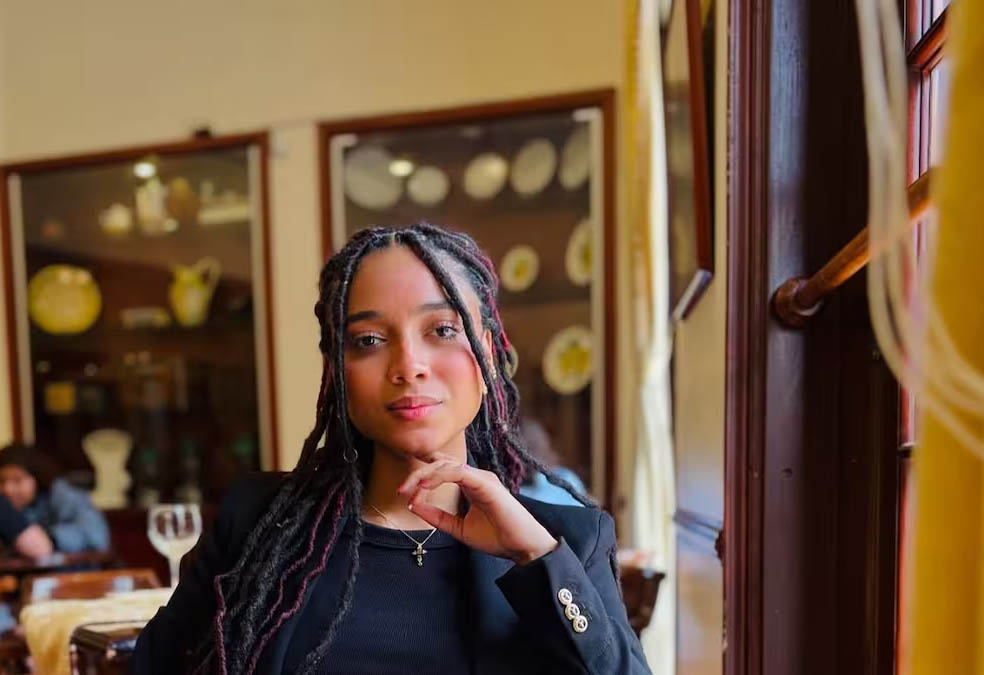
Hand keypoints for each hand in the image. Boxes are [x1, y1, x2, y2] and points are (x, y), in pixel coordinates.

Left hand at [398, 457, 557, 564]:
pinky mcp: (486, 483)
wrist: (523, 548)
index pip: (441, 469)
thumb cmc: (497, 537)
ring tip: (410, 488)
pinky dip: (439, 476)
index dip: (421, 475)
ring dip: (424, 474)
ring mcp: (482, 477)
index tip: (404, 493)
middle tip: (402, 489)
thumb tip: (413, 503)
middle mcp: (476, 476)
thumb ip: (437, 516)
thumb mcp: (458, 528)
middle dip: (418, 473)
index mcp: (470, 483)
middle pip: (440, 462)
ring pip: (446, 464)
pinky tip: (425, 487)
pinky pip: (458, 472)